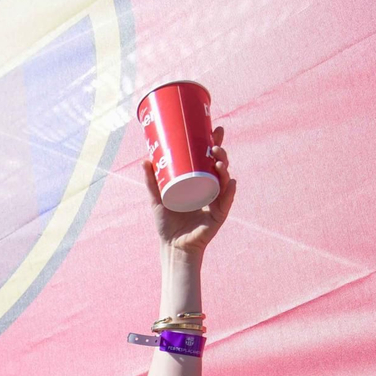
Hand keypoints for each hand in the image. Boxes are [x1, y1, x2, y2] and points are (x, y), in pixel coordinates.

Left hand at [145, 126, 235, 255]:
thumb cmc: (167, 223)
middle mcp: (210, 188)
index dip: (214, 144)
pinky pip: (227, 200)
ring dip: (225, 168)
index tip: (214, 129)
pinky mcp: (219, 214)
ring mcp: (216, 200)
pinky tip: (230, 182)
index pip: (209, 159)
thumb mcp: (157, 198)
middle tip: (215, 144)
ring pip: (226, 179)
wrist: (173, 246)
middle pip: (220, 165)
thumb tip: (145, 159)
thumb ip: (151, 181)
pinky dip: (229, 190)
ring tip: (218, 161)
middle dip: (221, 152)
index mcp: (199, 182)